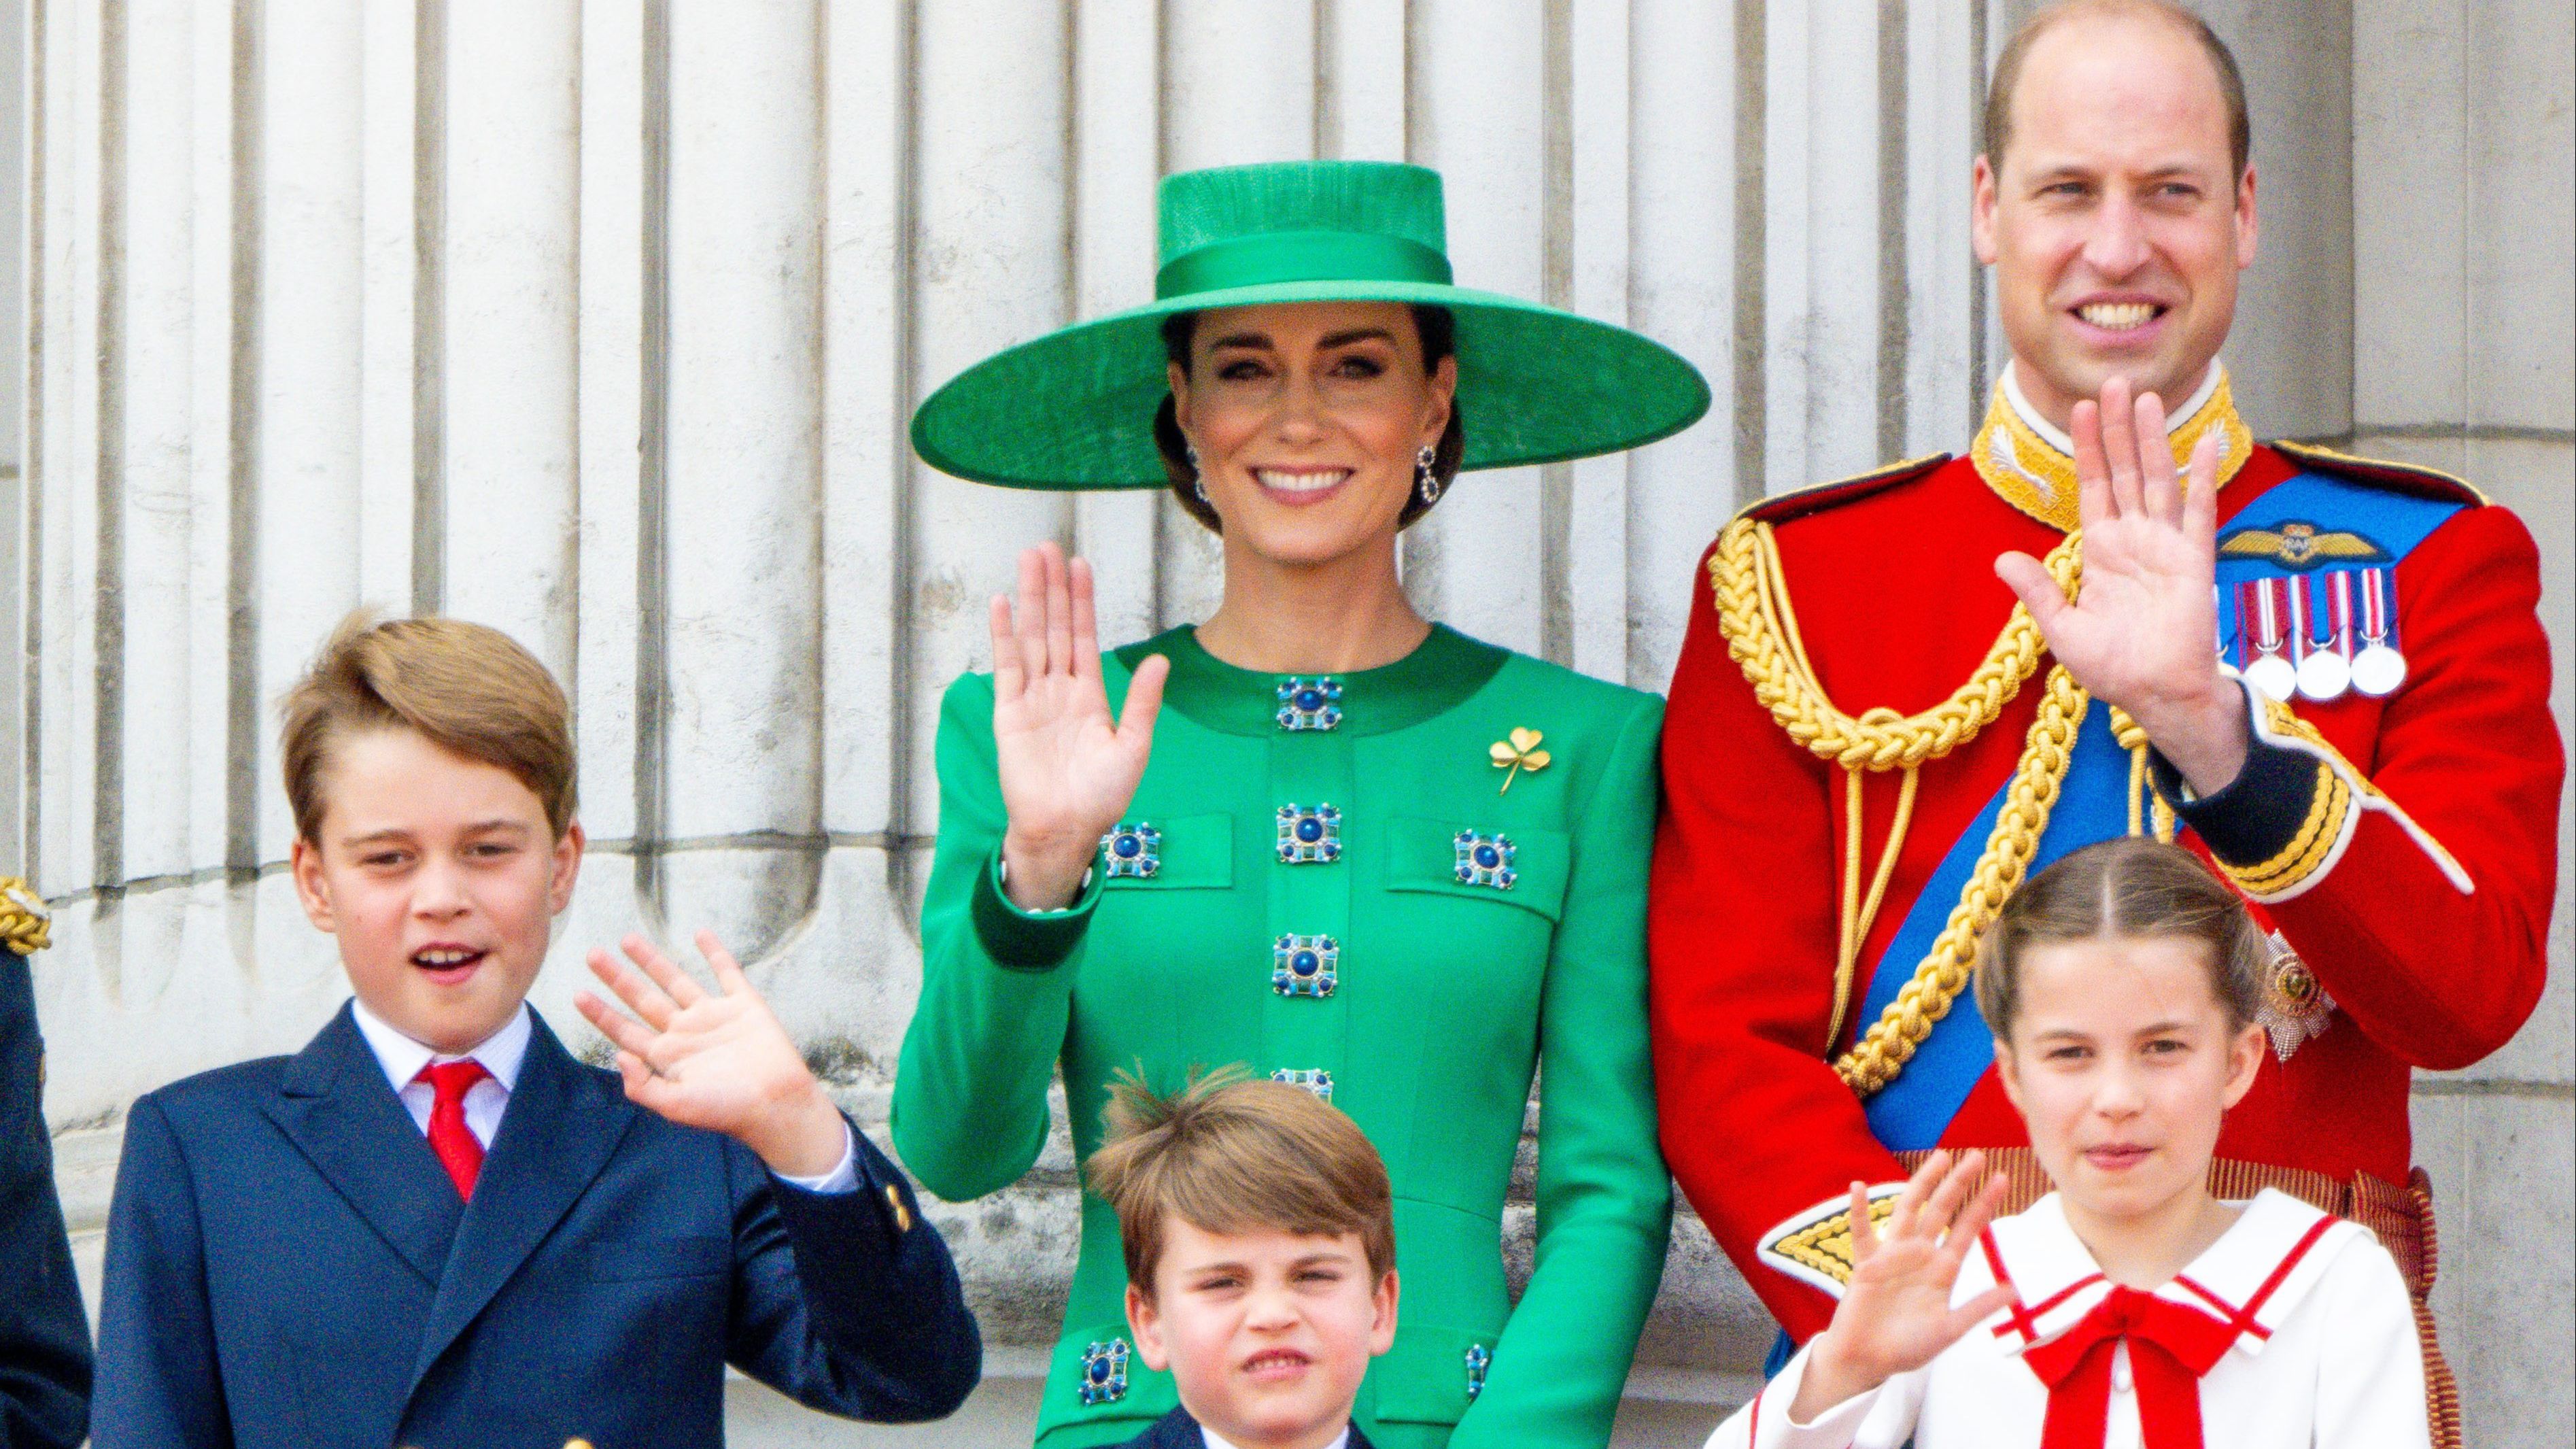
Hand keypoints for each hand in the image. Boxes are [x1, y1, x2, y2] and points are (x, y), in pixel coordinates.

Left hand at [574, 931, 848, 1177]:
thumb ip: (641, 1085)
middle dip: (617, 977)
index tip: (578, 995)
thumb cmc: (728, 1110)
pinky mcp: (743, 1004)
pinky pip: (726, 971)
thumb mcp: (675, 1106)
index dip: (601, 1013)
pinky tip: (700, 934)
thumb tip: (619, 1054)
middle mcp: (686, 1032)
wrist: (777, 1102)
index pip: (626, 1030)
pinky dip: (715, 952)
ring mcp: (713, 1016)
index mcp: (667, 1056)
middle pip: (643, 999)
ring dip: (652, 960)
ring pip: (676, 979)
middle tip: (592, 955)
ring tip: (627, 939)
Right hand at [991, 542, 1168, 909]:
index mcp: (1090, 696)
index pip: (1084, 637)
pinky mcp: (1009, 714)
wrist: (1066, 830)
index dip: (1082, 602)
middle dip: (1053, 588)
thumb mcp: (1133, 746)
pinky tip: (1001, 604)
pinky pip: (1006, 667)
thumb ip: (1142, 702)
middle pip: (1055, 628)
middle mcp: (1059, 690)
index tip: (1079, 565)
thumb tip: (1158, 660)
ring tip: (1028, 561)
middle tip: (1048, 546)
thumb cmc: (1101, 798)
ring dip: (1030, 599)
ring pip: (1031, 638)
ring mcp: (1032, 699)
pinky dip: (1003, 635)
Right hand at [1790, 1151, 2015, 1420]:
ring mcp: (1893, 1254)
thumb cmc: (1909, 1347)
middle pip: (1942, 1209)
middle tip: (1978, 1155)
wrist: (1869, 1360)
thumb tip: (2015, 1290)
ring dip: (1923, 1183)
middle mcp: (1920, 1254)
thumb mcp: (1950, 1329)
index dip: (1984, 1204)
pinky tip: (1859, 1187)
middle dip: (1959, 1183)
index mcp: (1943, 1269)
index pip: (1967, 1229)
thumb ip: (1979, 1307)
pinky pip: (1861, 1232)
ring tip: (1939, 1158)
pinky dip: (1858, 1210)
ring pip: (1909, 1209)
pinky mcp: (1866, 1263)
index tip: (2001, 1179)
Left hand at [1995, 377, 2248, 794]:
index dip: (2087, 449)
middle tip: (2113, 383)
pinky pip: (2198, 511)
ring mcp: (2165, 545)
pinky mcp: (2193, 559)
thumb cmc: (2113, 667)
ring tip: (2145, 398)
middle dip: (2117, 429)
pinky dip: (2201, 476)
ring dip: (2151, 439)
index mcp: (2101, 551)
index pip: (2092, 487)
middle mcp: (2134, 539)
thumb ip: (2038, 590)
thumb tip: (2003, 559)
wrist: (2155, 694)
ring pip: (2157, 479)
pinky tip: (2202, 442)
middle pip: (2124, 471)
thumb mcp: (2062, 628)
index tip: (2079, 410)